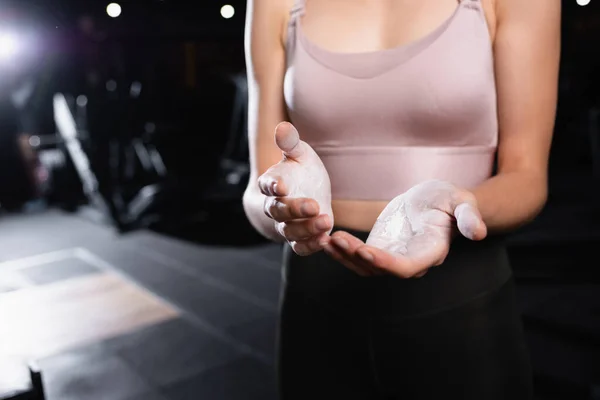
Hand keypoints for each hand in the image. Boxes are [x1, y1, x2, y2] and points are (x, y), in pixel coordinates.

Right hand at [258, 122, 333, 254]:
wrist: (305, 192)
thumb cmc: (300, 170)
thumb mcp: (299, 153)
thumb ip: (291, 143)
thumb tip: (283, 127)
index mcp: (271, 183)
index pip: (267, 185)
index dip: (272, 186)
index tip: (281, 185)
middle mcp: (275, 207)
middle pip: (278, 211)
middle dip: (294, 210)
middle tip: (313, 205)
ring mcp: (286, 225)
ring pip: (290, 232)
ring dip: (306, 229)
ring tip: (326, 222)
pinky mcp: (300, 238)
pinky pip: (301, 247)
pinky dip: (311, 246)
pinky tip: (325, 239)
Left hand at [324, 180, 486, 277]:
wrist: (436, 201)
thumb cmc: (450, 201)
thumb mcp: (463, 202)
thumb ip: (470, 217)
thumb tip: (480, 232)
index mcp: (430, 252)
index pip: (407, 267)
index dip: (386, 263)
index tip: (365, 251)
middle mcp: (410, 261)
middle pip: (380, 269)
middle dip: (357, 258)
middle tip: (337, 240)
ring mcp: (392, 256)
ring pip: (364, 266)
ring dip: (345, 256)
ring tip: (327, 238)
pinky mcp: (379, 248)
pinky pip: (357, 257)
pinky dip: (342, 251)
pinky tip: (326, 240)